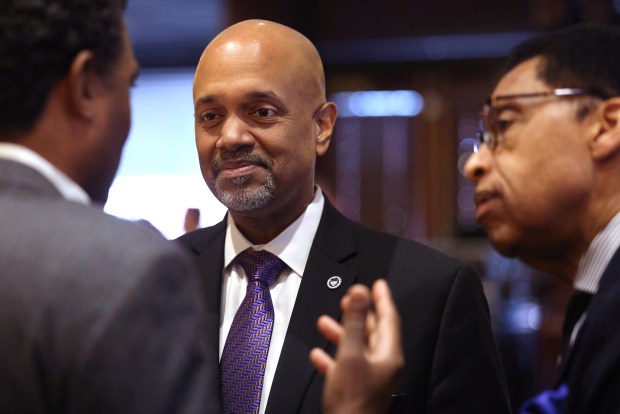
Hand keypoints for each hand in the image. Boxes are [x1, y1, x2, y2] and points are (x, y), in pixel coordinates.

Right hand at [310, 279, 403, 413]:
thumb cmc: (352, 398)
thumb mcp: (351, 354)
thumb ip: (354, 321)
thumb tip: (360, 292)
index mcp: (389, 355)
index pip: (389, 319)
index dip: (383, 299)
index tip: (377, 283)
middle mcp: (383, 365)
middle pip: (373, 332)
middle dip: (359, 314)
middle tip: (348, 297)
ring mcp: (370, 378)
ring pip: (356, 348)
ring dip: (341, 333)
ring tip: (323, 321)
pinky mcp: (356, 390)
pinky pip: (345, 367)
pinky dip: (332, 358)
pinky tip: (318, 355)